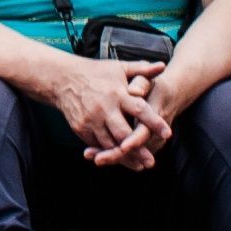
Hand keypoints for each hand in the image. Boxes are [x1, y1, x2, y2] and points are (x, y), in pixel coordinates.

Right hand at [54, 57, 170, 168]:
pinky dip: (108, 152)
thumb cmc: (96, 72)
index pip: (140, 109)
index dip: (154, 122)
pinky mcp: (80, 128)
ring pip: (109, 143)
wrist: (63, 79)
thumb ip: (142, 70)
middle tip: (151, 161)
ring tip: (139, 165)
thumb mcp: (119, 67)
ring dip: (124, 156)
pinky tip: (119, 159)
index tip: (168, 134)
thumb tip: (162, 66)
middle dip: (138, 149)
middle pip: (124, 133)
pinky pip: (97, 144)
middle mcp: (104, 108)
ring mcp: (91, 120)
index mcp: (118, 93)